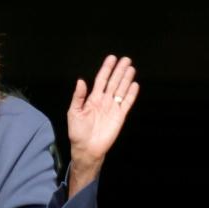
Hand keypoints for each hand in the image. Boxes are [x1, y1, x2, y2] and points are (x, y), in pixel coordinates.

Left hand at [67, 55, 138, 190]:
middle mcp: (104, 101)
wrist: (87, 148)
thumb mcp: (73, 112)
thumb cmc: (77, 132)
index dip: (106, 69)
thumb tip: (81, 80)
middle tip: (126, 59)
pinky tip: (134, 85)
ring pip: (121, 90)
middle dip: (119, 71)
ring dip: (126, 79)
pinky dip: (131, 94)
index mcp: (92, 99)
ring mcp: (113, 108)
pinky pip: (127, 103)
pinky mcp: (120, 116)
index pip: (101, 80)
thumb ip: (78, 97)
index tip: (111, 58)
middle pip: (113, 82)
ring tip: (131, 68)